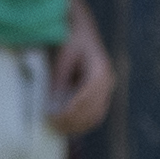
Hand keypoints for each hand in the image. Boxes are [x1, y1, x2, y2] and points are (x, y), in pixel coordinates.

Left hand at [46, 17, 117, 138]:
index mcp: (100, 70)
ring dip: (78, 126)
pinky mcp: (101, 94)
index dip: (70, 111)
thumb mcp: (63, 57)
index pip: (87, 98)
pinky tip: (66, 125)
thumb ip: (59, 80)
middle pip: (93, 111)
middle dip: (73, 121)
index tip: (53, 117)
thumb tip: (53, 105)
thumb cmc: (71, 40)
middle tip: (52, 125)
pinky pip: (95, 114)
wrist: (82, 31)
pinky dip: (81, 123)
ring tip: (57, 127)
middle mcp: (108, 82)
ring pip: (96, 116)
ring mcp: (106, 89)